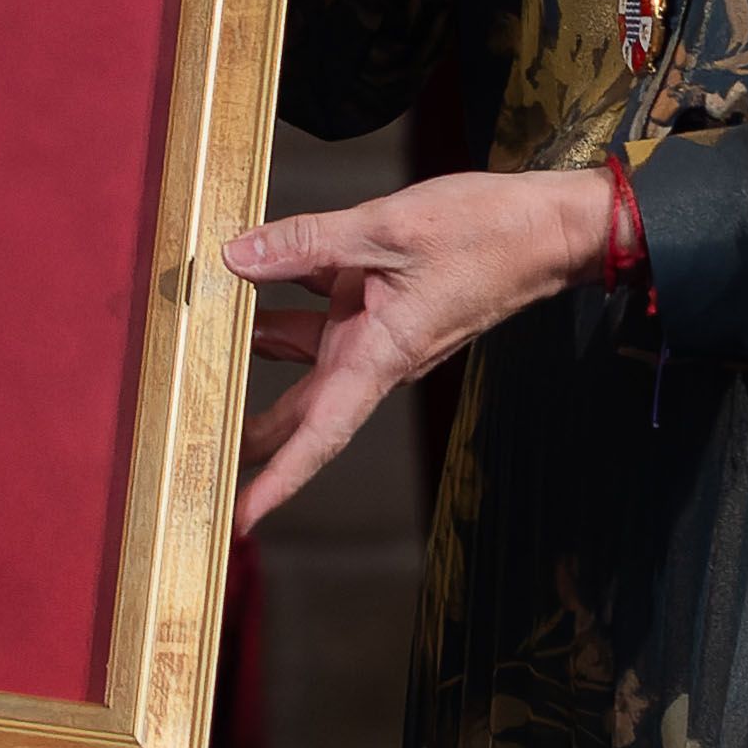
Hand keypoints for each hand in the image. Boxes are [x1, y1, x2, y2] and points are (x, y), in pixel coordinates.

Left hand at [222, 166, 610, 524]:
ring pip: (306, 355)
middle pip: (303, 410)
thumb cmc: (489, 234)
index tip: (240, 519)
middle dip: (252, 434)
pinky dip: (285, 296)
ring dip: (256, 351)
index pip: (320, 435)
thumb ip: (307, 242)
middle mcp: (376, 354)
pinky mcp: (384, 301)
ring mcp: (380, 329)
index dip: (278, 480)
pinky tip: (249, 275)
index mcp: (381, 357)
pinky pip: (323, 310)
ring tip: (201, 347)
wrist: (551, 229)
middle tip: (197, 451)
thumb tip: (238, 256)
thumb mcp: (387, 228)